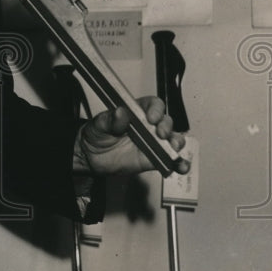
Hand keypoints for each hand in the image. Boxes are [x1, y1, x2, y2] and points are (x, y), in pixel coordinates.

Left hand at [74, 97, 189, 175]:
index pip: (153, 105)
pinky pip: (169, 160)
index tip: (151, 117)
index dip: (156, 109)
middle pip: (166, 121)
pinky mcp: (153, 159)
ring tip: (172, 147)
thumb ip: (110, 120)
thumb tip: (120, 112)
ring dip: (176, 143)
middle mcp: (147, 125)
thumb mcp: (99, 124)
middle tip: (160, 133)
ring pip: (172, 139)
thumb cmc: (97, 133)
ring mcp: (152, 142)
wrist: (91, 156)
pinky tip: (181, 166)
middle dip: (167, 126)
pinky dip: (178, 163)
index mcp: (136, 111)